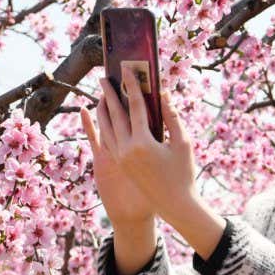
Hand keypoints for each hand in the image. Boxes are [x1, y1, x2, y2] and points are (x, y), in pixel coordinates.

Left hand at [79, 75, 198, 226]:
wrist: (175, 204)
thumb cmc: (183, 173)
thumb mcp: (182, 143)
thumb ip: (172, 117)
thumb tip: (162, 94)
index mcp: (142, 143)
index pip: (134, 107)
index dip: (130, 86)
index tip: (126, 70)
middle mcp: (126, 150)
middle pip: (115, 115)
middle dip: (109, 94)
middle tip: (104, 77)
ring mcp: (119, 158)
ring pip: (106, 128)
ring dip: (102, 109)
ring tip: (100, 94)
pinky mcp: (118, 164)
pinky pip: (104, 141)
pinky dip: (96, 127)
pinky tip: (91, 115)